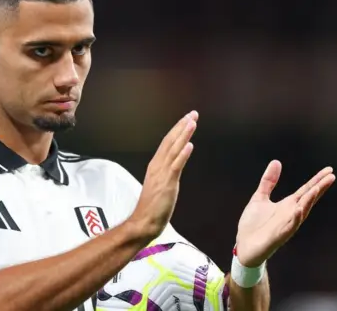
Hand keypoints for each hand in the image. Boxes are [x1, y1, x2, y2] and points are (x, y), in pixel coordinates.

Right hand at [130, 111, 198, 238]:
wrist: (144, 222)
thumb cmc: (152, 207)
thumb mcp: (160, 185)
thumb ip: (166, 173)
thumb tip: (173, 165)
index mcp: (156, 166)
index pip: (167, 143)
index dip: (177, 130)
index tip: (187, 119)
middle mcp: (158, 166)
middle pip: (170, 141)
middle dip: (182, 126)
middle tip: (192, 114)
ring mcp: (162, 174)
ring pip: (173, 150)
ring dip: (183, 135)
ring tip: (192, 122)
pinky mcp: (167, 183)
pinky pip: (176, 166)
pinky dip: (182, 154)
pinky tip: (189, 145)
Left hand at [235, 160, 335, 266]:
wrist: (244, 246)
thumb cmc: (253, 224)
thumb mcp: (259, 198)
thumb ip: (268, 181)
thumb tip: (276, 161)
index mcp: (287, 205)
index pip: (305, 190)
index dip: (317, 180)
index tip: (329, 170)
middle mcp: (291, 214)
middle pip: (308, 199)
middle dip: (319, 188)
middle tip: (331, 176)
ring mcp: (286, 225)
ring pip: (302, 212)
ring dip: (309, 201)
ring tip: (317, 188)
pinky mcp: (279, 236)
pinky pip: (290, 226)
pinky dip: (295, 218)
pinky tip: (299, 209)